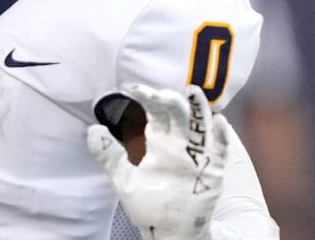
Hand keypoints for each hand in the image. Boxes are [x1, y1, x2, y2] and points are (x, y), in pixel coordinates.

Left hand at [87, 84, 228, 239]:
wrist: (167, 232)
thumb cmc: (149, 204)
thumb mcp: (123, 178)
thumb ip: (109, 154)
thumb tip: (92, 129)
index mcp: (159, 141)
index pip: (155, 113)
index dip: (147, 99)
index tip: (135, 88)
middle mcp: (178, 144)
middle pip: (177, 115)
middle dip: (169, 102)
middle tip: (159, 94)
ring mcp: (197, 156)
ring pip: (200, 127)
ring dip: (198, 109)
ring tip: (193, 92)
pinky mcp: (212, 172)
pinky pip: (220, 151)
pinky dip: (222, 137)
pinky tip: (220, 121)